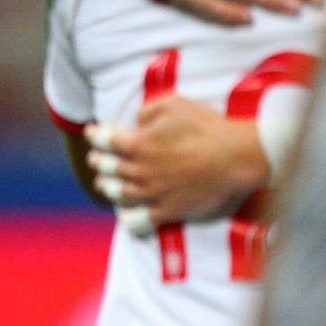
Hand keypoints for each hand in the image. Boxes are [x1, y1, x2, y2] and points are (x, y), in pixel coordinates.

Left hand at [87, 100, 268, 229]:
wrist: (234, 157)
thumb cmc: (207, 127)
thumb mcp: (176, 105)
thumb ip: (148, 111)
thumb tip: (136, 121)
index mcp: (139, 144)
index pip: (106, 141)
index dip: (95, 136)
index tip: (92, 133)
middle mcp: (140, 170)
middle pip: (109, 168)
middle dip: (98, 161)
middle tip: (95, 159)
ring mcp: (153, 193)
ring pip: (119, 193)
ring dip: (108, 187)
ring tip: (104, 184)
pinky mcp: (168, 210)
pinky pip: (139, 220)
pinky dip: (127, 218)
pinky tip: (125, 215)